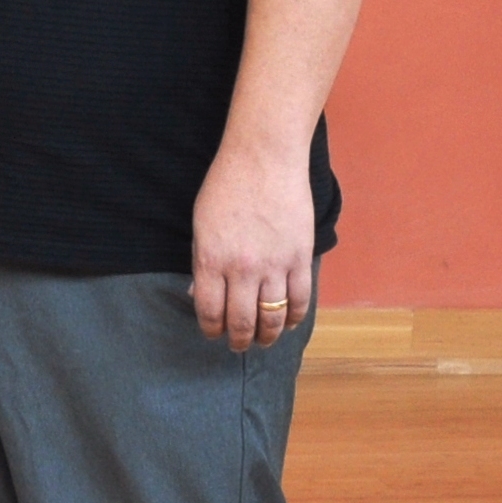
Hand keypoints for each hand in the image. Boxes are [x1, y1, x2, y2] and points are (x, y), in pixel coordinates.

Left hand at [190, 139, 314, 350]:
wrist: (263, 157)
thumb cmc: (226, 185)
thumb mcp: (201, 224)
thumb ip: (202, 262)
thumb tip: (201, 296)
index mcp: (210, 259)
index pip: (209, 312)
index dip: (211, 330)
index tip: (214, 334)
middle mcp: (241, 268)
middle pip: (241, 322)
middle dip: (239, 340)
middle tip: (239, 345)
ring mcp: (273, 264)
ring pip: (272, 317)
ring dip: (268, 335)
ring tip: (264, 339)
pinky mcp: (299, 257)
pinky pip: (300, 299)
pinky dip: (295, 317)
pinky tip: (289, 323)